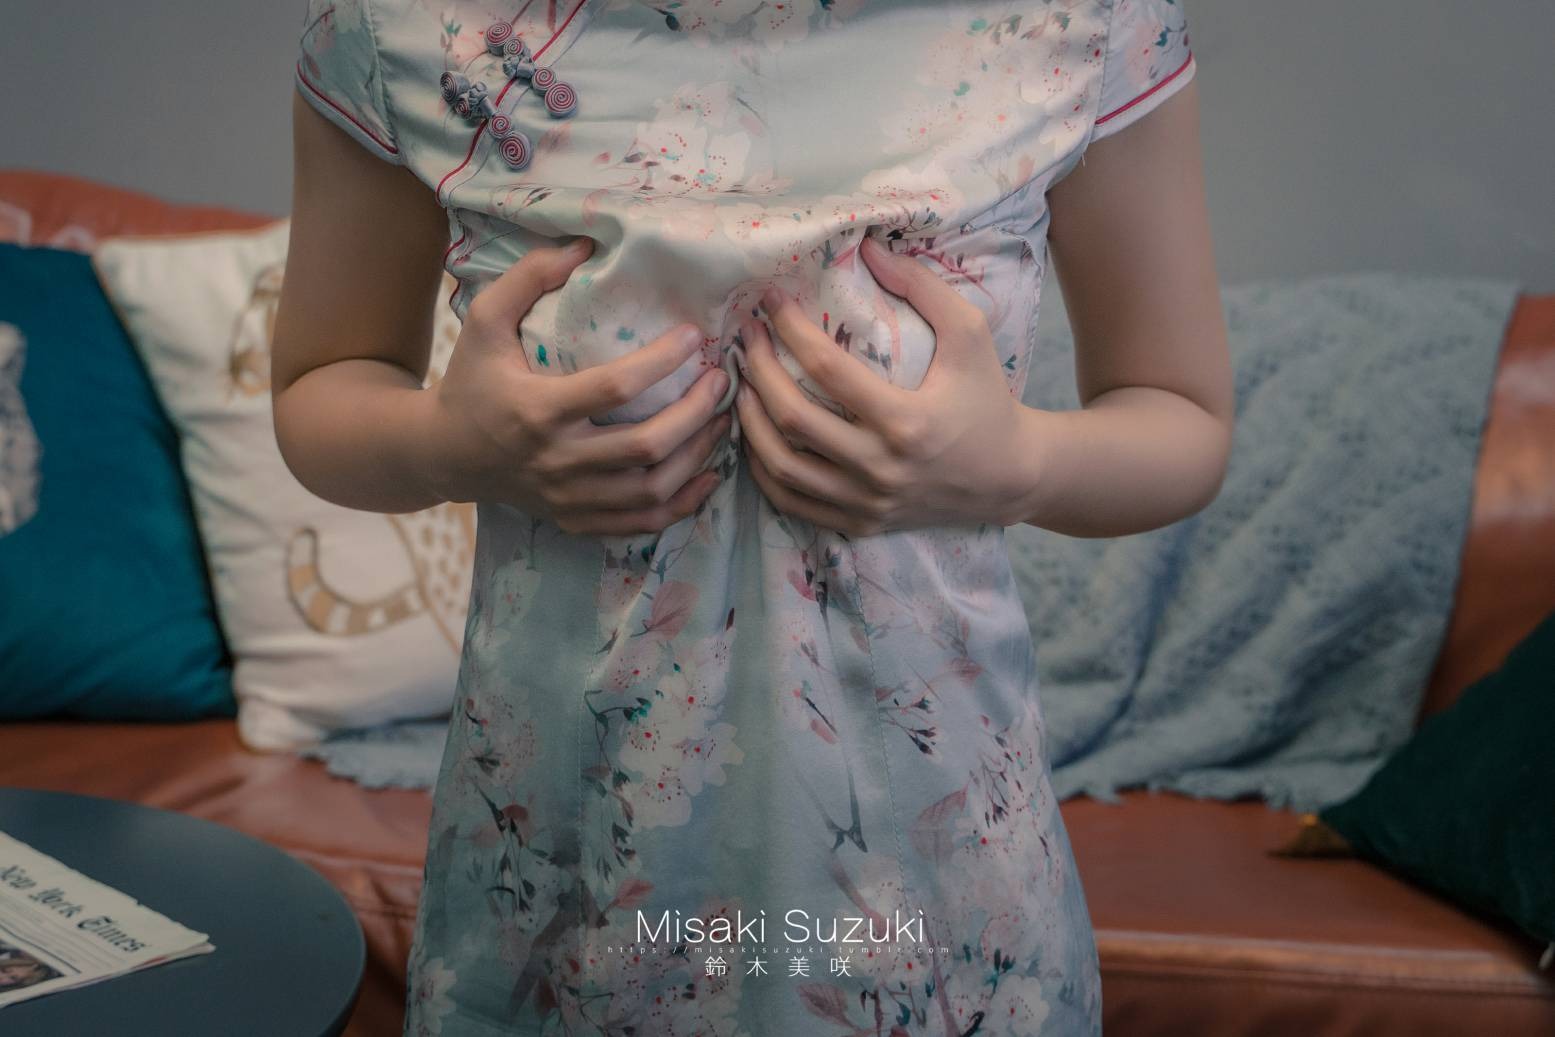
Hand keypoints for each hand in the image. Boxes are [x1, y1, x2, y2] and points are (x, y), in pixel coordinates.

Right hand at [422, 237, 732, 535]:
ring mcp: (568, 498)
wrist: (443, 455)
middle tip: (721, 381)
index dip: (661, 362)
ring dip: (697, 455)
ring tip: (722, 420)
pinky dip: (682, 502)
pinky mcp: (576, 519)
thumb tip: (582, 246)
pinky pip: (641, 523)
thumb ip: (528, 277)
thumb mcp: (484, 320)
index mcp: (537, 410)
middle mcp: (557, 461)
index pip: (614, 389)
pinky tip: (707, 473)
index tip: (694, 337)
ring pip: (651, 489)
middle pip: (645, 446)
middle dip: (695, 413)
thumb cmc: (470, 382)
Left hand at [735, 234, 1041, 534]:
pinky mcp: (859, 523)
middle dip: (758, 372)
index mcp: (907, 421)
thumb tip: (868, 251)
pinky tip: (757, 435)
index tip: (770, 302)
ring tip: (742, 385)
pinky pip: (792, 502)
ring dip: (749, 422)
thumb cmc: (988, 400)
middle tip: (746, 339)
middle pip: (792, 419)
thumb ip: (923, 288)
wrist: (1010, 476)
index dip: (790, 331)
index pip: (827, 371)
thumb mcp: (971, 335)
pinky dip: (763, 469)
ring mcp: (866, 502)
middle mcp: (881, 468)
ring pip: (781, 466)